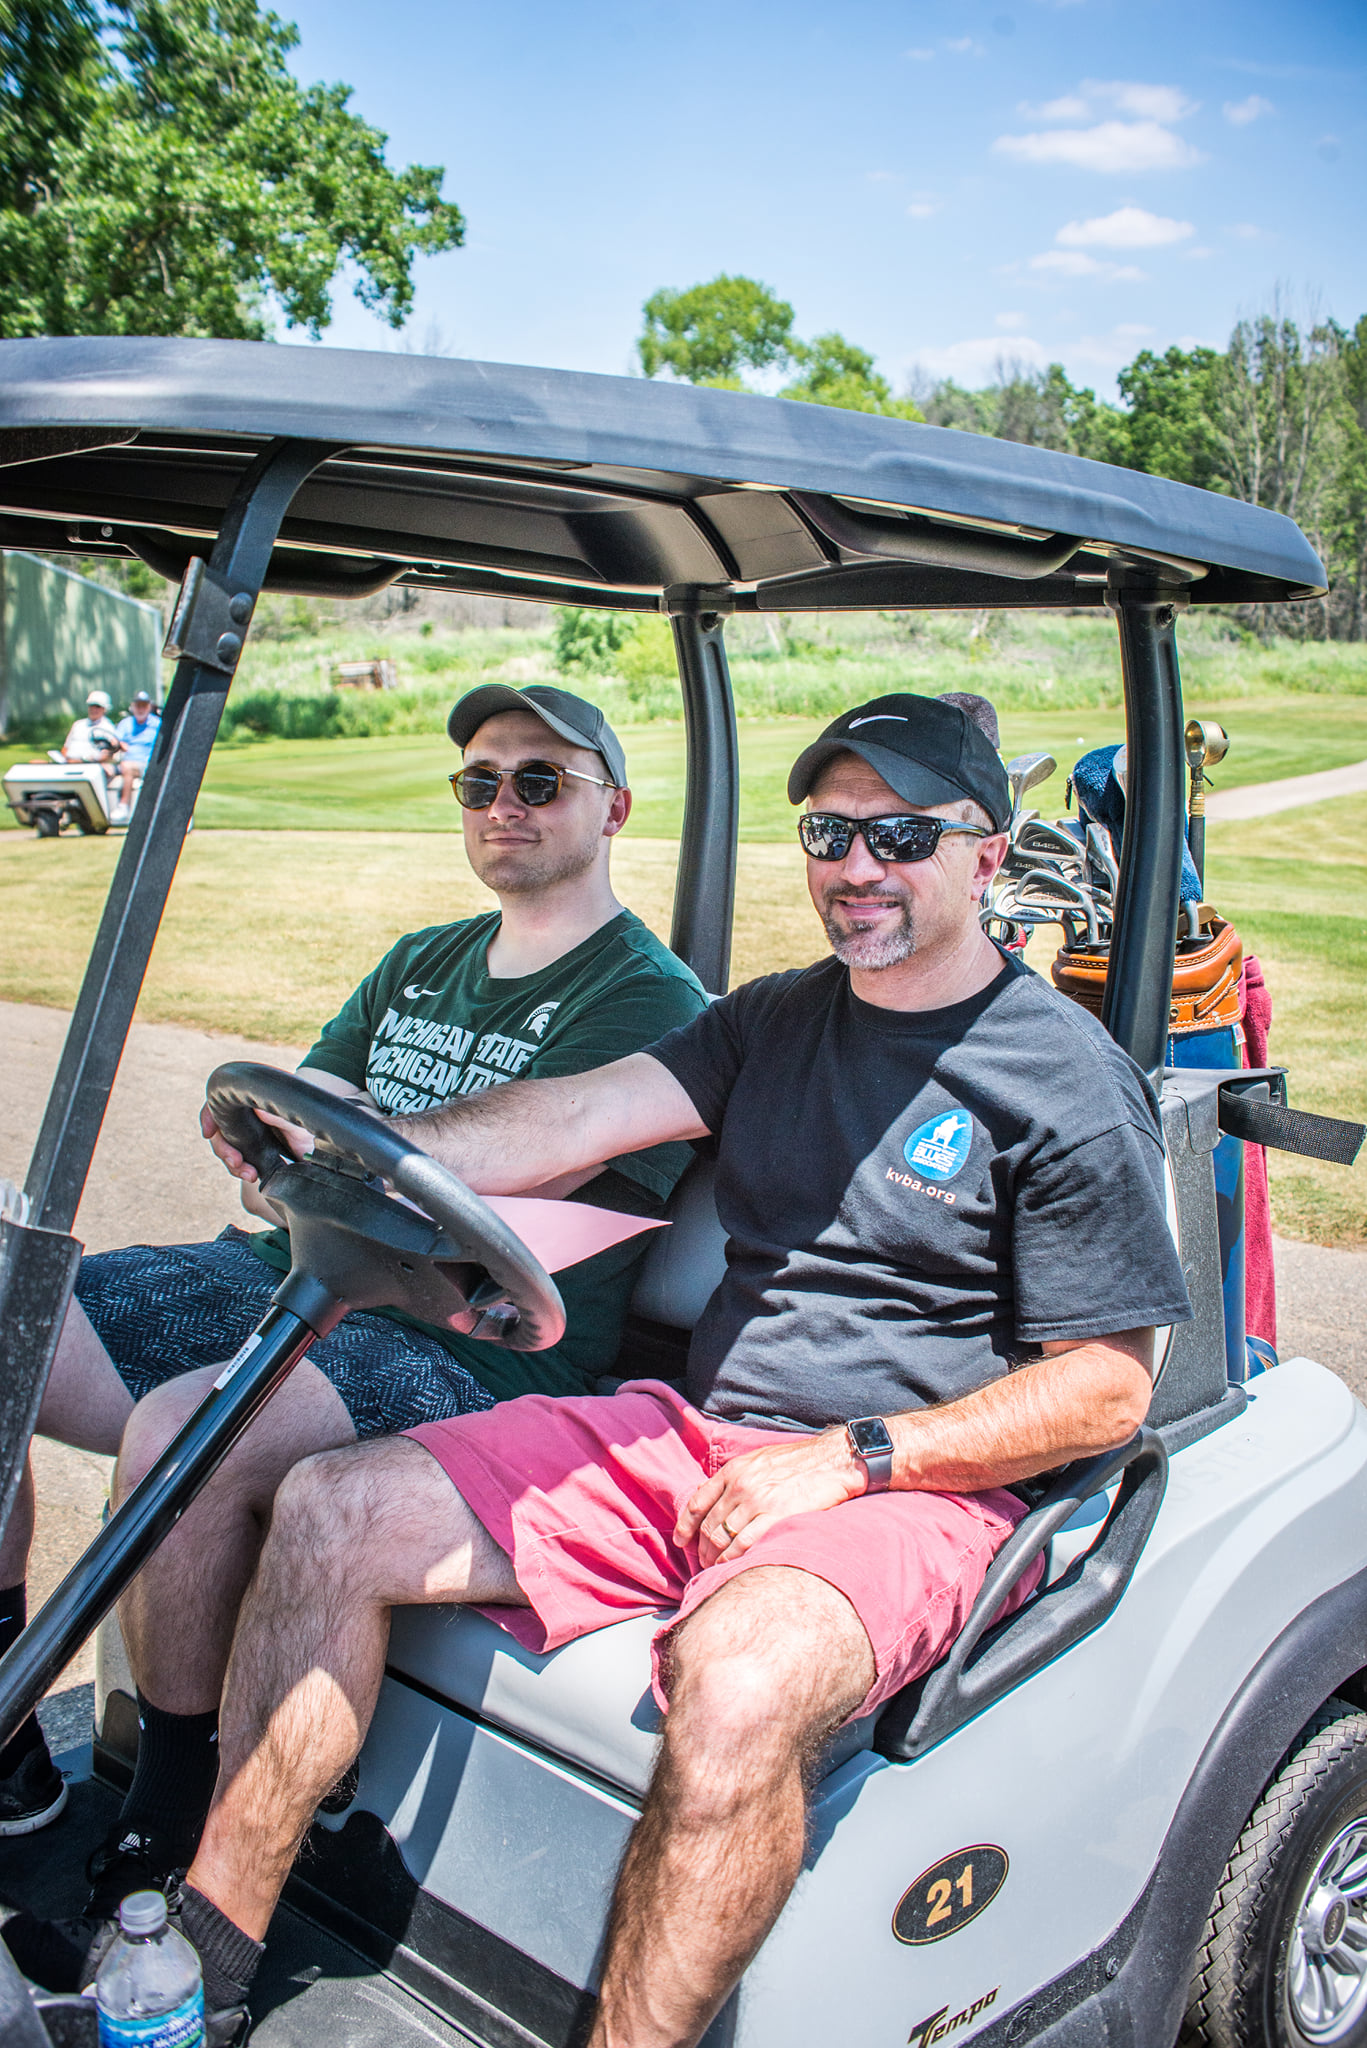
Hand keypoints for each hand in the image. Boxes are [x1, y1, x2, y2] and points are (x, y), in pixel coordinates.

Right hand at [200, 1102, 312, 1183]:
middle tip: (236, 1163)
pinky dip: (241, 1169)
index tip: (208, 1133)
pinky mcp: (254, 1152)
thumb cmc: (313, 1129)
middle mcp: (249, 1114)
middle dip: (224, 1148)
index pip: (221, 1101)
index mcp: (255, 1099)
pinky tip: (251, 1175)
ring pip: (228, 1147)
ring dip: (233, 1163)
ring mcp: (250, 1133)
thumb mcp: (298, 1123)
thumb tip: (257, 1109)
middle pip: (220, 1128)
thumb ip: (277, 1116)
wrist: (326, 1150)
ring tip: (248, 1174)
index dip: (210, 1115)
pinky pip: (239, 1160)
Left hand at [675, 1428, 866, 1565]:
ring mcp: (758, 1501)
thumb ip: (735, 1477)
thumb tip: (712, 1495)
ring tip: (714, 1568)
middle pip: (709, 1525)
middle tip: (702, 1562)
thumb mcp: (759, 1460)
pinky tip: (730, 1566)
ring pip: (722, 1537)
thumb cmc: (798, 1462)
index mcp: (734, 1470)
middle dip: (701, 1548)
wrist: (833, 1461)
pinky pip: (744, 1543)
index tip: (681, 1541)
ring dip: (714, 1557)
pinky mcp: (777, 1516)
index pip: (698, 1501)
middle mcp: (741, 1485)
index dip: (685, 1525)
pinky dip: (732, 1559)